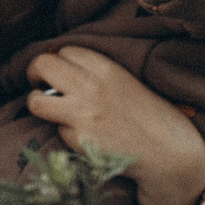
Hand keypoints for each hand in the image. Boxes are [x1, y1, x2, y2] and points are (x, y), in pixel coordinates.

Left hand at [24, 44, 204, 204]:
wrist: (169, 153)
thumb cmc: (152, 117)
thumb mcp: (128, 82)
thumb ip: (97, 75)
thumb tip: (63, 70)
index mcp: (107, 69)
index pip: (66, 51)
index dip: (60, 61)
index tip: (60, 72)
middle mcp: (90, 87)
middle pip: (41, 65)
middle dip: (35, 74)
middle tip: (41, 85)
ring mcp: (83, 114)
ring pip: (35, 102)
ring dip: (38, 104)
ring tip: (49, 110)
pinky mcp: (79, 140)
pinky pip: (58, 131)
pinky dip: (66, 133)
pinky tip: (86, 137)